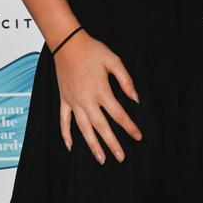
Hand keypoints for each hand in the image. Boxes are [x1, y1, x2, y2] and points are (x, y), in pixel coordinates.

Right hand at [54, 29, 141, 162]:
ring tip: (101, 158)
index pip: (118, 114)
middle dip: (112, 143)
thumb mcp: (113, 60)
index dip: (129, 126)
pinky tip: (71, 146)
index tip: (138, 136)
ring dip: (92, 145)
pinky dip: (66, 135)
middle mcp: (87, 100)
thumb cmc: (92, 50)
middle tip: (121, 157)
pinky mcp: (64, 100)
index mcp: (101, 91)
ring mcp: (74, 102)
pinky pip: (64, 121)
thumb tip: (135, 98)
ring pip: (84, 129)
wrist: (68, 44)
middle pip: (102, 127)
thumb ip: (126, 80)